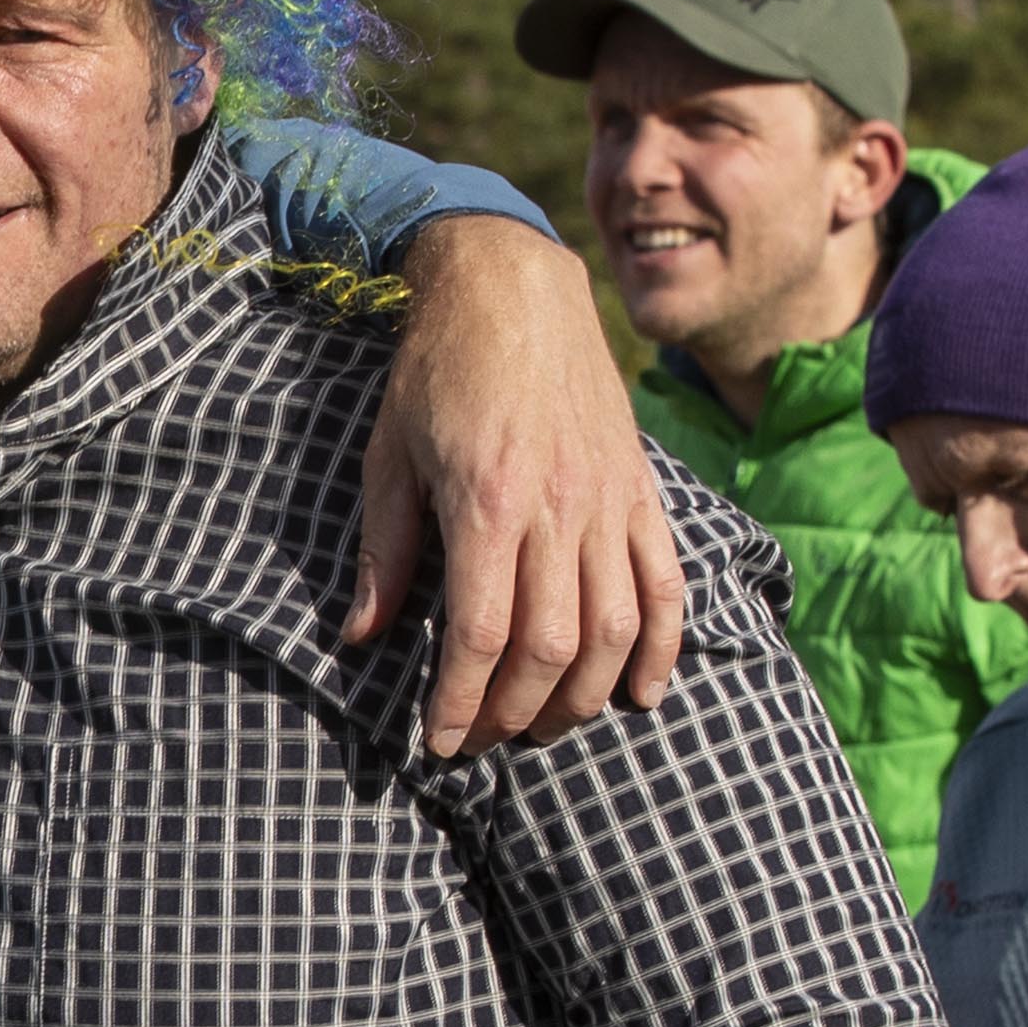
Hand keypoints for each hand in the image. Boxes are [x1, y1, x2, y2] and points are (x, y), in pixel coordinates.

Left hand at [353, 219, 686, 754]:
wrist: (513, 286)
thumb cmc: (436, 370)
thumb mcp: (389, 456)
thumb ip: (384, 551)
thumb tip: (361, 637)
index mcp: (486, 501)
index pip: (483, 635)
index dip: (462, 702)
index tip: (440, 740)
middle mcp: (557, 506)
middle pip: (551, 645)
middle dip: (518, 712)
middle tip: (485, 739)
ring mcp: (608, 499)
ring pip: (614, 627)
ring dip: (583, 695)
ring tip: (546, 726)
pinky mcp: (640, 489)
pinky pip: (665, 582)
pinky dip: (661, 646)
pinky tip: (641, 693)